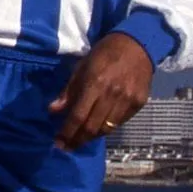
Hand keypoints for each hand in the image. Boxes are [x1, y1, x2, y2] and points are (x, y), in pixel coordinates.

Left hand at [49, 33, 153, 149]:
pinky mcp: (139, 103)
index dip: (67, 132)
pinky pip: (120, 123)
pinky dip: (107, 128)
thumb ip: (68, 90)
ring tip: (80, 140)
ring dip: (91, 137)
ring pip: (107, 129)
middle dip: (77, 140)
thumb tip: (53, 110)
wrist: (138, 44)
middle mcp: (112, 95)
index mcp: (95, 84)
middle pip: (92, 127)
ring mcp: (128, 100)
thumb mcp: (82, 66)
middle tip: (67, 147)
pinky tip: (98, 129)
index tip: (58, 143)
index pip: (78, 116)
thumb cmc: (105, 53)